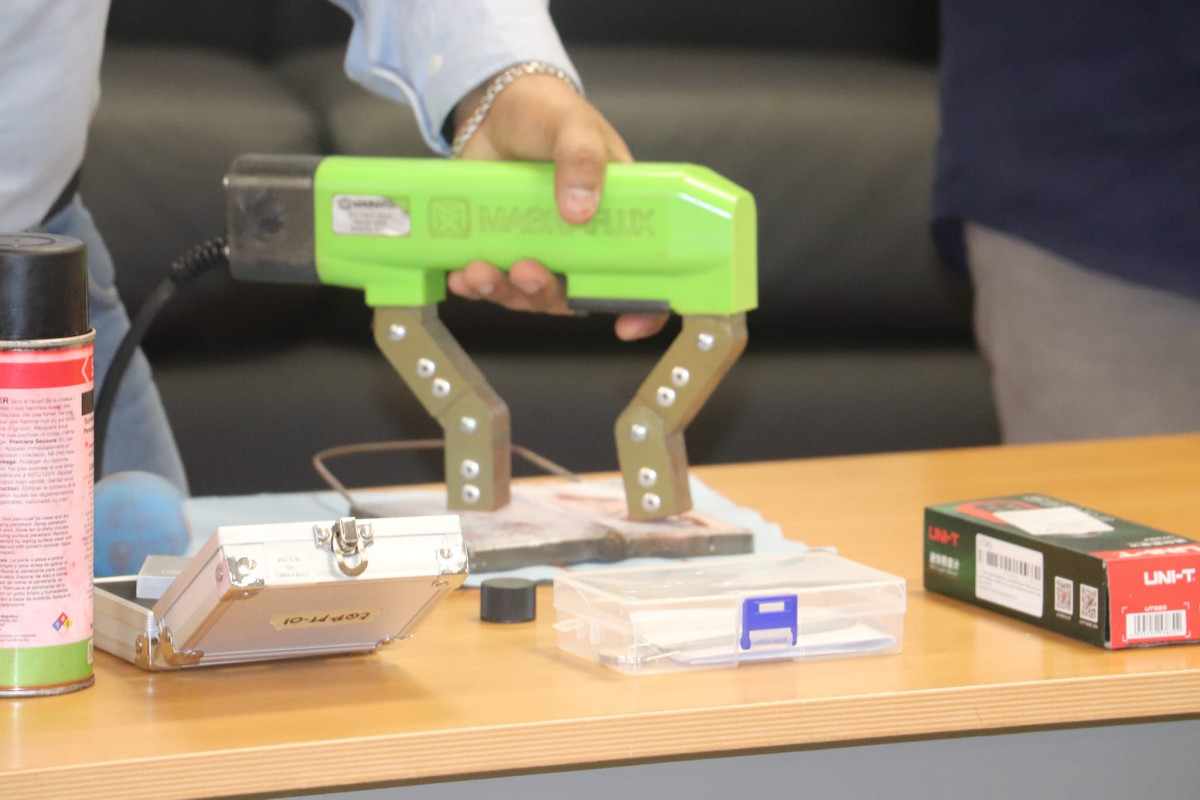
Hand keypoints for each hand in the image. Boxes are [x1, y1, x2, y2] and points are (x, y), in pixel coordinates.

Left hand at [445, 73, 668, 340]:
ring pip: (530, 294)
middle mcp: (581, 242)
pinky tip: (460, 276)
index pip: (641, 276)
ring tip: (478, 273)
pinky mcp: (502, 246)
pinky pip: (494, 282)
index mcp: (616, 218)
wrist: (494, 105)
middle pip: (575, 294)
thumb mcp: (572, 126)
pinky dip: (476, 286)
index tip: (625, 328)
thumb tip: (580, 210)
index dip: (641, 309)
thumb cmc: (548, 111)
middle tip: (525, 272)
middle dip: (547, 294)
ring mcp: (540, 247)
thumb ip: (581, 159)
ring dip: (505, 292)